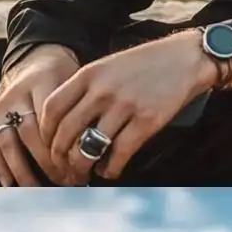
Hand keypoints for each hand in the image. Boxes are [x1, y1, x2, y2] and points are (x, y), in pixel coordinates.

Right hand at [0, 43, 78, 185]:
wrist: (35, 55)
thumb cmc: (63, 75)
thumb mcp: (76, 82)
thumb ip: (81, 110)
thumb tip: (96, 153)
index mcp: (44, 81)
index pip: (53, 121)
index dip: (65, 149)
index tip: (81, 169)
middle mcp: (17, 92)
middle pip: (30, 134)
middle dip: (48, 163)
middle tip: (66, 183)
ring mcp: (0, 104)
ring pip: (8, 143)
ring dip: (22, 171)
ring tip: (38, 191)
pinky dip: (1, 167)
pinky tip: (10, 185)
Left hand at [36, 31, 220, 183]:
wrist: (186, 58)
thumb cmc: (144, 65)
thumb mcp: (107, 67)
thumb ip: (85, 90)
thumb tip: (64, 126)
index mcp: (88, 74)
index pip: (51, 108)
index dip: (45, 132)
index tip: (48, 145)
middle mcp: (102, 90)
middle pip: (65, 132)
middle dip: (59, 156)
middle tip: (62, 168)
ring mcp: (125, 105)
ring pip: (89, 147)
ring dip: (82, 167)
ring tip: (83, 173)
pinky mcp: (147, 120)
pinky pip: (120, 153)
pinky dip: (110, 168)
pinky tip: (108, 171)